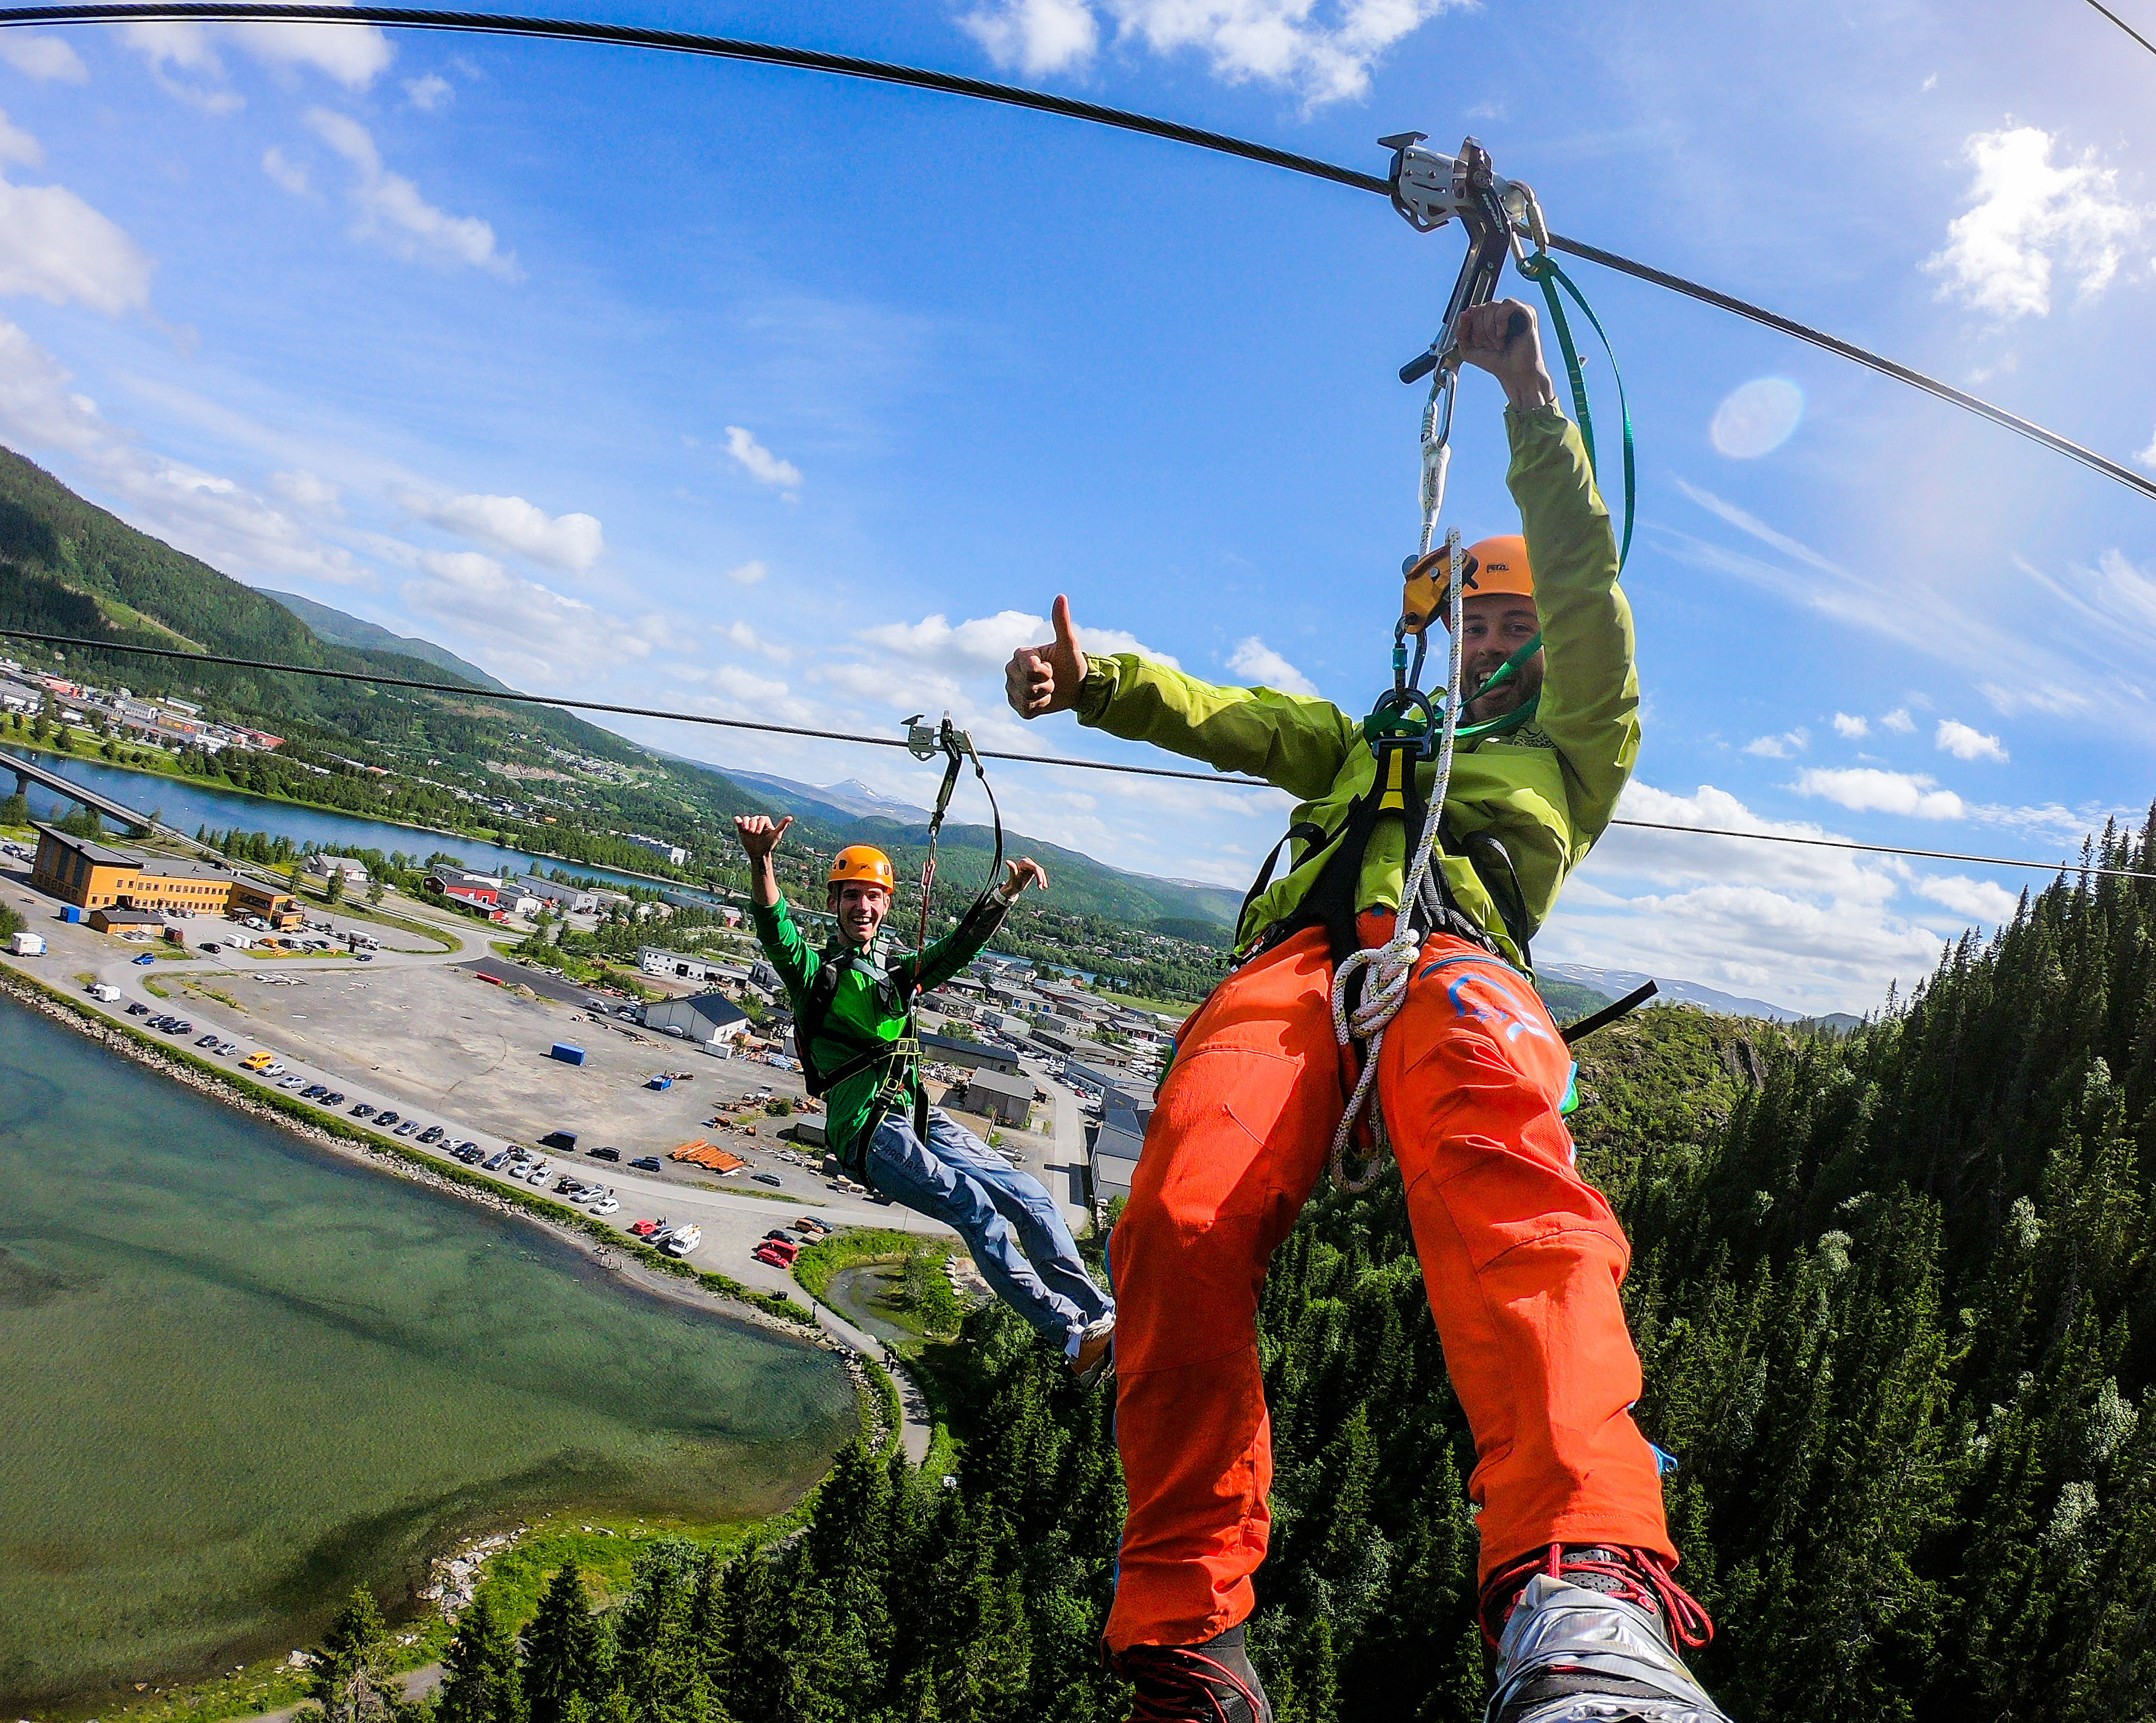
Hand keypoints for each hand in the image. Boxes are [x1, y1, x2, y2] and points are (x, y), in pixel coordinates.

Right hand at [734, 814, 791, 860]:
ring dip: (746, 823)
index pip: (762, 818)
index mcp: (765, 822)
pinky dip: (737, 820)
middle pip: (754, 818)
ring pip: (746, 818)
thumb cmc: (769, 844)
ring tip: (747, 830)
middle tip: (754, 833)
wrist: (759, 853)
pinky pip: (739, 820)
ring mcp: (750, 825)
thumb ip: (782, 825)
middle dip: (753, 825)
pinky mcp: (742, 828)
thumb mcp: (776, 835)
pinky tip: (737, 820)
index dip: (760, 824)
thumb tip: (790, 817)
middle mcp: (757, 822)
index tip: (759, 833)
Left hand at [998, 857, 1047, 901]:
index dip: (1039, 876)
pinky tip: (1044, 886)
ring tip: (1043, 888)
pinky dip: (1042, 880)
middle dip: (1042, 879)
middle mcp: (1028, 861)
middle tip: (1042, 888)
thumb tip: (1007, 861)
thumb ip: (1012, 868)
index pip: (1035, 868)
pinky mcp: (1033, 869)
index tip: (1040, 883)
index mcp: (1024, 862)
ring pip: (1041, 872)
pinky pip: (1040, 874)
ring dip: (1043, 880)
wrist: (1013, 886)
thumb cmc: (1013, 882)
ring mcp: (1031, 865)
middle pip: (1039, 870)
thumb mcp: (1014, 876)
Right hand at [1005, 594, 1087, 719]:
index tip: (1052, 668)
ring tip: (1048, 690)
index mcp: (1021, 654)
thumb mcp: (1069, 644)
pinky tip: (1043, 700)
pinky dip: (1038, 708)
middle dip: (1045, 686)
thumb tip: (1061, 596)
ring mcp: (1012, 688)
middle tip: (1052, 679)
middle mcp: (1011, 670)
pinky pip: (1025, 710)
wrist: (1076, 686)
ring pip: (1025, 699)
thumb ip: (1062, 622)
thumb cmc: (1072, 663)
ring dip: (1043, 698)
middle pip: (1026, 686)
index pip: (1029, 670)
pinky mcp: (1016, 704)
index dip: (1045, 673)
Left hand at [1456, 298, 1555, 411]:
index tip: (1480, 345)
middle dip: (1480, 332)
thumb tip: (1464, 313)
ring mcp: (1515, 311)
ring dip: (1490, 330)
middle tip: (1491, 347)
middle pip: (1479, 309)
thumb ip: (1461, 333)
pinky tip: (1504, 334)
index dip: (1471, 329)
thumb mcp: (1469, 350)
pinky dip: (1500, 321)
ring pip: (1490, 306)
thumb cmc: (1496, 363)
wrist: (1515, 374)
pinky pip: (1507, 305)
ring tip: (1499, 344)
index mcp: (1490, 318)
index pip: (1472, 311)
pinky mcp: (1527, 312)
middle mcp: (1502, 312)